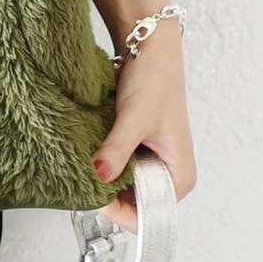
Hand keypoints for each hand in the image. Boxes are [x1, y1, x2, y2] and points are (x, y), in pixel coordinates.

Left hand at [91, 25, 195, 234]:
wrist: (149, 45)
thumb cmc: (155, 80)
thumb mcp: (134, 118)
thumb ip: (117, 149)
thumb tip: (100, 175)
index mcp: (180, 177)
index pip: (149, 216)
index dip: (120, 211)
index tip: (93, 196)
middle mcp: (168, 173)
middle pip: (134, 203)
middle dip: (108, 195)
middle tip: (82, 179)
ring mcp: (152, 160)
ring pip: (123, 184)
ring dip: (104, 177)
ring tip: (85, 164)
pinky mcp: (138, 146)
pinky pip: (119, 165)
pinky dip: (104, 161)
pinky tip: (90, 152)